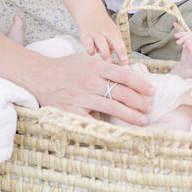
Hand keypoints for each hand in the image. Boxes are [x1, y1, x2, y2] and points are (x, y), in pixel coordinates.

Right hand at [33, 52, 152, 125]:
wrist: (40, 76)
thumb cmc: (66, 68)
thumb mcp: (86, 60)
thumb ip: (104, 67)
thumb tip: (124, 75)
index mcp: (95, 67)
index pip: (124, 75)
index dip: (140, 84)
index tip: (151, 90)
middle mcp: (90, 81)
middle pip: (121, 92)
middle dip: (139, 101)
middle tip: (149, 108)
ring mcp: (82, 97)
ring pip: (112, 107)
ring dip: (130, 115)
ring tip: (142, 120)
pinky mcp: (73, 111)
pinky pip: (93, 121)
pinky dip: (107, 127)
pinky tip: (119, 132)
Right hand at [78, 16, 128, 63]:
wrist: (90, 14)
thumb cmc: (103, 27)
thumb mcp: (112, 34)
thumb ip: (113, 46)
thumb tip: (113, 57)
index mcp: (114, 33)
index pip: (120, 43)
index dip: (122, 53)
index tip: (125, 63)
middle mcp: (106, 33)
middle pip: (113, 40)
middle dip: (116, 50)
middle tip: (113, 62)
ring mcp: (95, 34)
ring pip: (100, 42)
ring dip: (104, 52)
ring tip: (105, 61)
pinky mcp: (85, 36)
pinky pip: (88, 45)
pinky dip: (90, 50)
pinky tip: (92, 52)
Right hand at [174, 23, 191, 75]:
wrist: (188, 64)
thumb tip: (188, 40)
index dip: (188, 40)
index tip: (183, 46)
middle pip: (190, 35)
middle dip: (183, 37)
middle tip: (178, 43)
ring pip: (186, 34)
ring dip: (181, 34)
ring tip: (176, 36)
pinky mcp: (188, 39)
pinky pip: (184, 32)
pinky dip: (179, 28)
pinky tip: (175, 24)